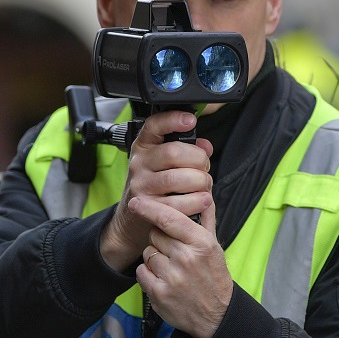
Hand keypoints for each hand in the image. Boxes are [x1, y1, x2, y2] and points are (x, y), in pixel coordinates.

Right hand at [100, 110, 213, 271]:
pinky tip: (200, 201)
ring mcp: (141, 186)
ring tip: (204, 186)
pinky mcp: (148, 208)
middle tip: (204, 168)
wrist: (133, 217)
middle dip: (199, 160)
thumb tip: (205, 145)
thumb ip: (188, 150)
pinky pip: (179, 203)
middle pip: (174, 152)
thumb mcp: (166, 163)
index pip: (154, 125)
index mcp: (144, 146)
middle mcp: (139, 163)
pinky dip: (197, 202)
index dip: (172, 119)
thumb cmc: (156, 185)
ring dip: (200, 182)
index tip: (189, 120)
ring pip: (178, 178)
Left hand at [133, 196, 232, 337]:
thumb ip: (207, 219)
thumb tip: (205, 194)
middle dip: (161, 240)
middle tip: (175, 252)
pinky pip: (141, 272)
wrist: (216, 314)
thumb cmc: (214, 276)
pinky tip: (164, 279)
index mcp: (201, 243)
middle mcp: (186, 258)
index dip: (150, 207)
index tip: (136, 202)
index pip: (169, 218)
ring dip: (155, 258)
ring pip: (147, 253)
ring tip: (172, 268)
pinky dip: (148, 274)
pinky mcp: (159, 293)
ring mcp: (171, 277)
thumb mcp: (215, 246)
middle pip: (155, 235)